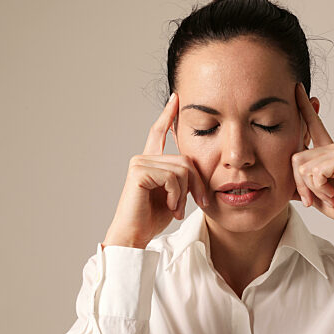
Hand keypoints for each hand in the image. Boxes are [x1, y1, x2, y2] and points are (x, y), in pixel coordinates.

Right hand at [102, 92, 208, 248]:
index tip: (176, 97)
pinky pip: (173, 177)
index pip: (159, 132)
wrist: (135, 235)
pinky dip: (176, 195)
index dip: (168, 114)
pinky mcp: (139, 171)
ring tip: (178, 208)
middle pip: (186, 159)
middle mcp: (143, 158)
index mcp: (150, 162)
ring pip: (182, 169)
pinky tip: (170, 207)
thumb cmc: (152, 218)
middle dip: (197, 183)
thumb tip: (194, 166)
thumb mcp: (175, 194)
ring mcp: (139, 163)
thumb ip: (182, 177)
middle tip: (198, 203)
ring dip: (185, 193)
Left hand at [291, 82, 333, 233]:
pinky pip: (316, 172)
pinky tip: (333, 193)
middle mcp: (333, 146)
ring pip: (303, 167)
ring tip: (328, 195)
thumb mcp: (313, 192)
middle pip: (295, 157)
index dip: (303, 107)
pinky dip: (320, 188)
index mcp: (326, 151)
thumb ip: (299, 181)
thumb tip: (280, 180)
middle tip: (314, 198)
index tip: (297, 87)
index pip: (312, 125)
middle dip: (299, 183)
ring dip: (311, 188)